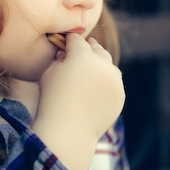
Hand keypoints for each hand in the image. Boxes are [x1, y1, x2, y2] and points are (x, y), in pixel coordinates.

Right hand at [32, 34, 124, 169]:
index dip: (70, 40)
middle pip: (97, 48)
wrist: (68, 130)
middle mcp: (102, 65)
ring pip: (109, 63)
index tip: (66, 41)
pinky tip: (98, 84)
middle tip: (83, 48)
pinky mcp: (120, 94)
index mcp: (82, 56)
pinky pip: (115, 81)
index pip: (77, 40)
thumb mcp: (49, 73)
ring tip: (92, 66)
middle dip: (88, 48)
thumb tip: (67, 53)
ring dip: (101, 62)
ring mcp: (114, 80)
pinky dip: (107, 80)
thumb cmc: (52, 100)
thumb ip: (59, 58)